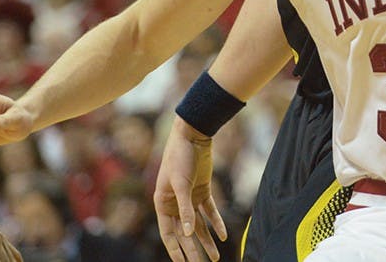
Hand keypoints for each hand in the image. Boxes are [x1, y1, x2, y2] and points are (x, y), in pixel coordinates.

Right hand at [153, 116, 226, 261]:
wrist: (193, 136)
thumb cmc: (180, 157)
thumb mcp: (181, 184)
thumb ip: (185, 209)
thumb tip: (187, 233)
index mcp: (163, 203)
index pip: (168, 233)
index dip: (175, 249)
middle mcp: (175, 203)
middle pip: (185, 232)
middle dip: (193, 250)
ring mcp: (189, 198)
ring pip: (198, 225)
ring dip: (207, 240)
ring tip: (215, 257)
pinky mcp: (202, 191)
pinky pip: (209, 212)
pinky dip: (216, 223)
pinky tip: (223, 235)